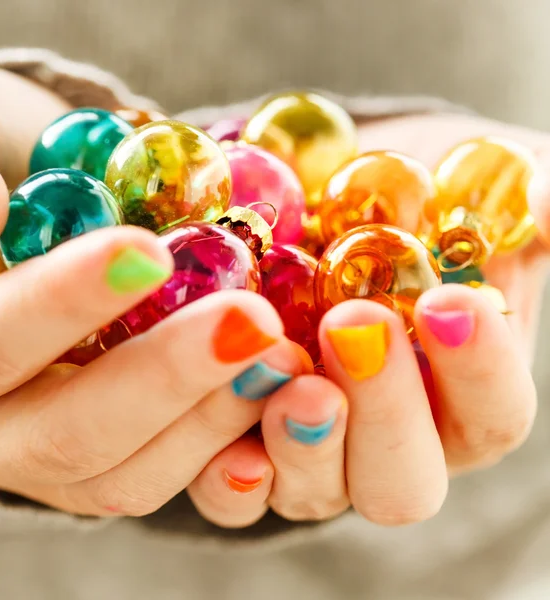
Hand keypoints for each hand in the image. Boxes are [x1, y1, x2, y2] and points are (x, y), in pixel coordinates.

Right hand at [0, 68, 314, 516]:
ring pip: (126, 475)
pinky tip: (279, 387)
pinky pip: (166, 479)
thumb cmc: (5, 162)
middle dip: (167, 377)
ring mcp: (48, 460)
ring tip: (281, 355)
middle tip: (254, 319)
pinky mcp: (105, 471)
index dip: (62, 303)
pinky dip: (228, 443)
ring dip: (212, 419)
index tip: (146, 251)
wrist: (42, 218)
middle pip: (67, 432)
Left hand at [187, 112, 544, 526]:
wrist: (314, 205)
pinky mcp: (245, 451)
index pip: (493, 413)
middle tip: (355, 327)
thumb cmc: (406, 201)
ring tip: (281, 363)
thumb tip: (549, 197)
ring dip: (302, 440)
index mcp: (461, 397)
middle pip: (404, 479)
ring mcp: (316, 456)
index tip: (446, 301)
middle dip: (384, 410)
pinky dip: (229, 475)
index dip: (479, 370)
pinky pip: (236, 495)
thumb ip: (526, 190)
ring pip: (319, 492)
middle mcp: (392, 440)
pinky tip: (225, 426)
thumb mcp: (474, 183)